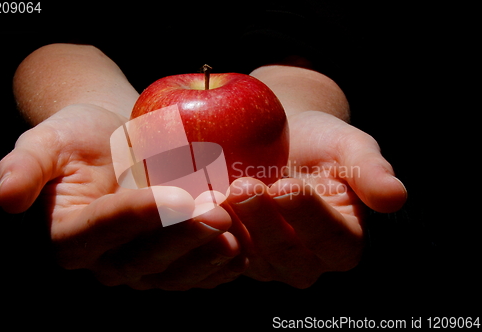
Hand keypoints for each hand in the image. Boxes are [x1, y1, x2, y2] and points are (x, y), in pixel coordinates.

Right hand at [0, 104, 246, 289]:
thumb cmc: (80, 137)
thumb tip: (5, 199)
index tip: (176, 195)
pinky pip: (196, 273)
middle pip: (145, 258)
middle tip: (217, 214)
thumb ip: (25, 166)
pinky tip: (246, 251)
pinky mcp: (172, 263)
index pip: (105, 228)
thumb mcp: (46, 141)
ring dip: (207, 258)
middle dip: (183, 238)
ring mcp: (142, 266)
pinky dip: (220, 267)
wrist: (116, 142)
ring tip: (237, 236)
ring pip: (175, 273)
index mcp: (72, 235)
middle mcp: (106, 260)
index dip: (140, 214)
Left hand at [225, 111, 406, 287]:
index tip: (287, 186)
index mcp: (346, 239)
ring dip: (233, 232)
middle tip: (243, 187)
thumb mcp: (350, 146)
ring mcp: (271, 261)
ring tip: (213, 197)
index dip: (310, 217)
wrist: (282, 140)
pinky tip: (195, 209)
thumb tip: (395, 198)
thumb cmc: (321, 142)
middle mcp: (310, 259)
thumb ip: (371, 170)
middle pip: (290, 257)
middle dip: (265, 224)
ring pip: (253, 259)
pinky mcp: (240, 254)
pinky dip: (210, 235)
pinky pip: (224, 254)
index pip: (334, 239)